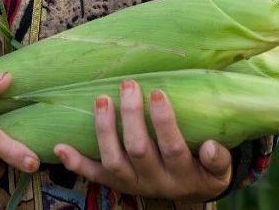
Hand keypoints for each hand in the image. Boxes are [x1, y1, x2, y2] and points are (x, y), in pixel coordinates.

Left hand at [52, 79, 233, 202]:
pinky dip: (76, 163)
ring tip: (102, 100)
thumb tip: (210, 145)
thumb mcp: (218, 168)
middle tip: (129, 85)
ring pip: (114, 161)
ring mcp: (132, 183)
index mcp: (183, 175)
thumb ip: (219, 158)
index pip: (173, 148)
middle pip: (139, 150)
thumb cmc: (205, 169)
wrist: (192, 194)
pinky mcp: (116, 184)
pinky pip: (94, 176)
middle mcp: (155, 182)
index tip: (159, 93)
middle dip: (132, 116)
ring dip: (105, 130)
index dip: (164, 122)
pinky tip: (60, 147)